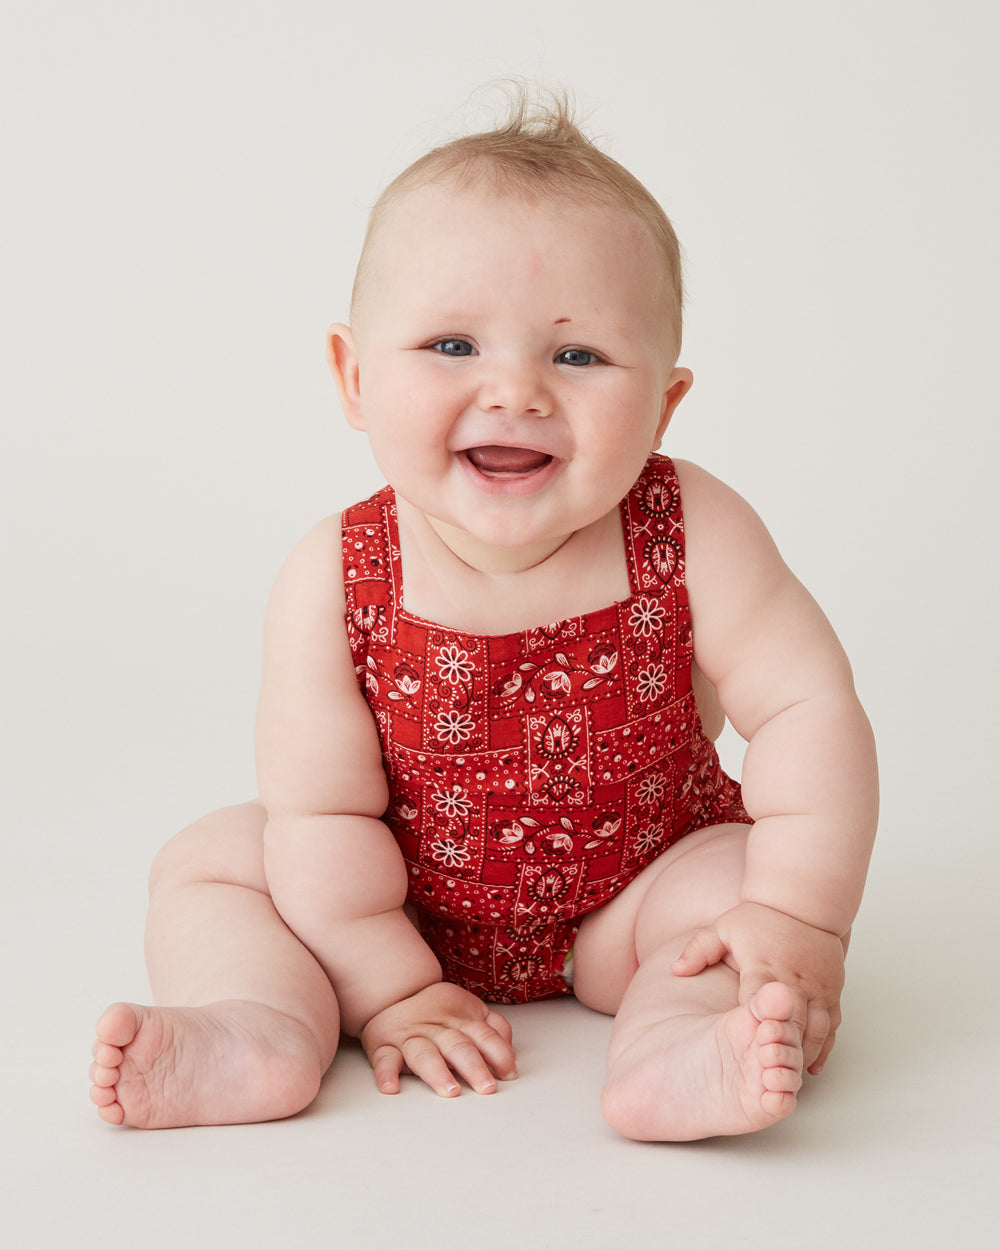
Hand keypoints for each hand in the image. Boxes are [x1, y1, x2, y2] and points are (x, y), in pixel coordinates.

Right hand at [360, 982, 517, 1096]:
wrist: (395, 992)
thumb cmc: (440, 1011)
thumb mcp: (471, 1012)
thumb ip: (495, 1030)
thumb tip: (511, 1058)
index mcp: (460, 1020)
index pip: (485, 1036)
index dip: (499, 1054)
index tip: (508, 1074)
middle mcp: (436, 1029)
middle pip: (457, 1046)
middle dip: (473, 1066)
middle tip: (486, 1086)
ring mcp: (410, 1037)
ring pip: (424, 1054)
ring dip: (437, 1071)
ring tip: (449, 1090)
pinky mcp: (384, 1046)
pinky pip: (383, 1059)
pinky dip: (386, 1073)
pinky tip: (391, 1087)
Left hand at [671, 902, 847, 1073]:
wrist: (804, 902)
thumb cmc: (761, 918)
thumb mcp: (723, 928)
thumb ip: (699, 949)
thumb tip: (675, 969)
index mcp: (765, 968)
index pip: (759, 1003)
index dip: (754, 1027)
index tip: (747, 1050)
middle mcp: (795, 981)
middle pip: (792, 1025)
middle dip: (782, 1052)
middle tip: (766, 1078)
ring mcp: (818, 988)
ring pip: (817, 1031)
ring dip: (803, 1055)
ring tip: (786, 1076)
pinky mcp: (832, 991)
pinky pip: (832, 1026)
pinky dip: (822, 1047)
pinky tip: (808, 1065)